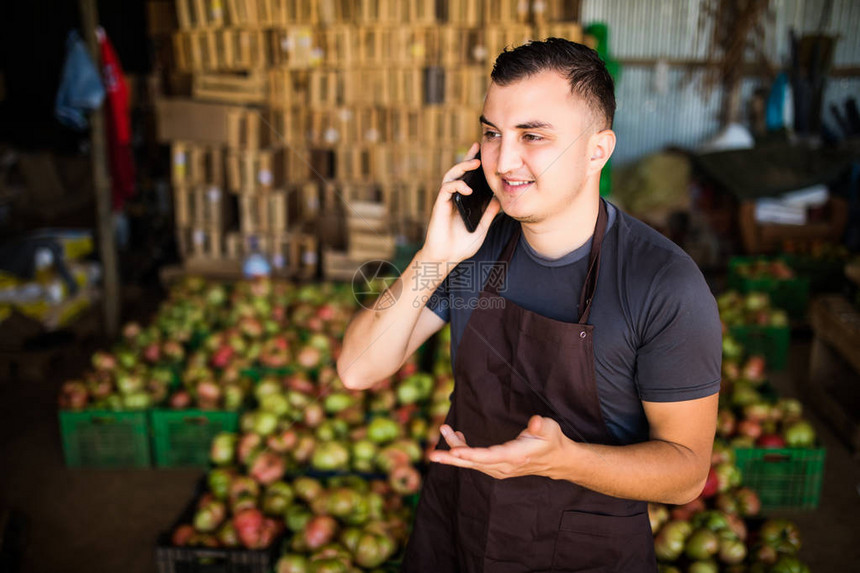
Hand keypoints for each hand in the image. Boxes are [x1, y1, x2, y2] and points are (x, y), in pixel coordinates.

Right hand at [421, 142, 500, 264]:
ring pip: (451, 176)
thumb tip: (500, 198)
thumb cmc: (461, 245)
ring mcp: (446, 200)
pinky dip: (457, 185)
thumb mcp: (482, 227)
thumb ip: (489, 213)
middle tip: (477, 148)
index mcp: (463, 201)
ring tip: (474, 163)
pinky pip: (446, 189)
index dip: (475, 165)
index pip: (469, 179)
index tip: (484, 153)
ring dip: (461, 167)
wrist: (446, 258)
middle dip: (468, 159)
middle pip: (459, 172)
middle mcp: (454, 198)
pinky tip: (467, 188)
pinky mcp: (440, 205)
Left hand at [428, 416, 569, 479]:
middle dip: (452, 457)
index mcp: (515, 456)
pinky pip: (476, 461)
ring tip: (443, 430)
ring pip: (472, 462)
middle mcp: (505, 466)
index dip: (471, 454)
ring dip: (455, 449)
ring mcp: (500, 469)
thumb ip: (540, 426)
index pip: (489, 457)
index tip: (454, 450)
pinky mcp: (497, 467)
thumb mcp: (550, 429)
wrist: (557, 459)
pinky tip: (456, 439)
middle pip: (474, 463)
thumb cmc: (551, 440)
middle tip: (432, 455)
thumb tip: (535, 422)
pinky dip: (463, 451)